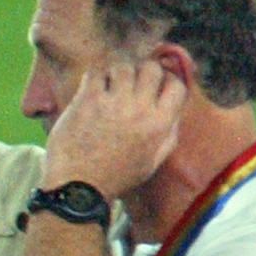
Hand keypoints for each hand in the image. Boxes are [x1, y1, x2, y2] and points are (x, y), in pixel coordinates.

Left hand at [41, 59, 185, 201]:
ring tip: (110, 86)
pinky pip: (96, 73)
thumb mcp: (153, 161)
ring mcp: (114, 103)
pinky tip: (92, 90)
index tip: (155, 86)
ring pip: (124, 67)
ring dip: (117, 72)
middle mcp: (141, 109)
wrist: (79, 188)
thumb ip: (168, 134)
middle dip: (143, 72)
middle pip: (152, 68)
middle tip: (131, 83)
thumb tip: (174, 110)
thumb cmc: (115, 178)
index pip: (177, 85)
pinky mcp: (88, 101)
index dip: (167, 81)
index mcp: (160, 124)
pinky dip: (95, 77)